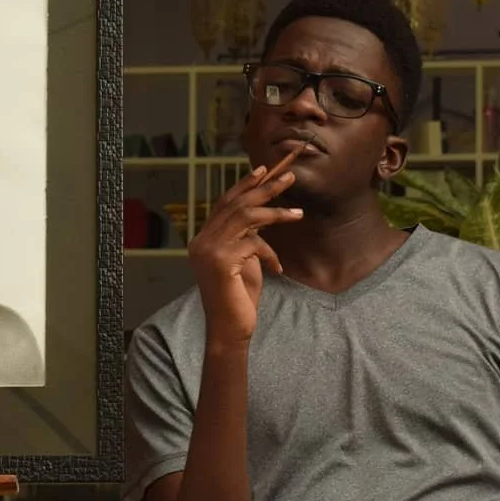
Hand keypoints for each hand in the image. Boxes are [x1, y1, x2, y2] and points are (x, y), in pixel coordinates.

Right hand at [188, 164, 303, 348]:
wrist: (230, 330)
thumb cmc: (239, 298)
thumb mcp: (245, 261)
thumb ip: (247, 238)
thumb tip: (263, 215)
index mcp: (203, 239)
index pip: (224, 203)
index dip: (244, 185)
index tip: (264, 170)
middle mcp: (201, 241)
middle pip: (236, 204)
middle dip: (265, 188)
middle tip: (289, 176)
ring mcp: (208, 250)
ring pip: (245, 216)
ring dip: (275, 212)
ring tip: (298, 213)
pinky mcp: (221, 261)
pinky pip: (254, 243)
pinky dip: (270, 253)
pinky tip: (278, 267)